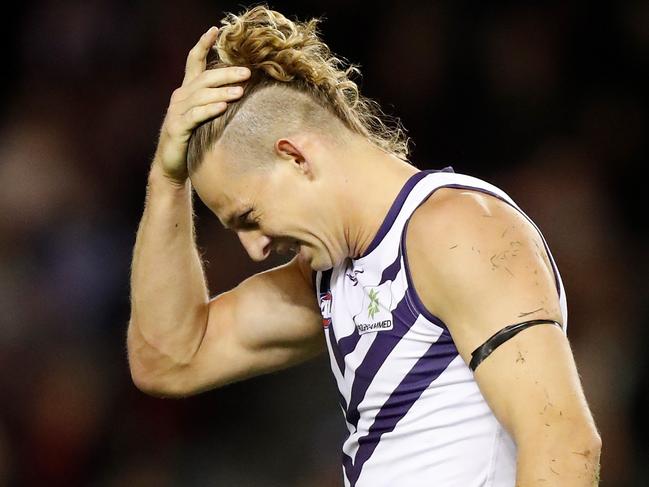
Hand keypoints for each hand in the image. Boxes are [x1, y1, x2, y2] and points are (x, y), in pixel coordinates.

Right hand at [154, 26, 250, 184]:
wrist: (172, 166)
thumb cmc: (192, 141)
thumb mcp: (203, 117)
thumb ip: (215, 102)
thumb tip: (242, 91)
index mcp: (187, 92)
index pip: (194, 61)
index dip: (203, 44)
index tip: (215, 29)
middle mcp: (180, 97)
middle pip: (204, 78)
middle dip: (226, 73)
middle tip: (247, 72)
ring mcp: (177, 112)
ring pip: (201, 96)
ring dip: (222, 92)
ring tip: (240, 91)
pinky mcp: (177, 128)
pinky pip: (196, 116)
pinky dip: (210, 110)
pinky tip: (223, 107)